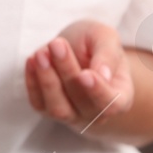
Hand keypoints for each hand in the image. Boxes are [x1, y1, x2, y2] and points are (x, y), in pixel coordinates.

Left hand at [24, 19, 133, 133]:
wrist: (75, 47)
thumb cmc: (95, 44)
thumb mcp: (105, 37)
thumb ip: (107, 54)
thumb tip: (101, 75)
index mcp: (120, 97)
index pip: (111, 103)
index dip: (98, 91)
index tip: (84, 74)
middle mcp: (96, 113)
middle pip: (81, 102)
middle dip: (67, 72)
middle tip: (57, 44)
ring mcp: (71, 115)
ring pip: (58, 108)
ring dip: (48, 80)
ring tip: (41, 53)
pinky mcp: (47, 110)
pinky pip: (38, 103)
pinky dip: (33, 82)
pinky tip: (32, 60)